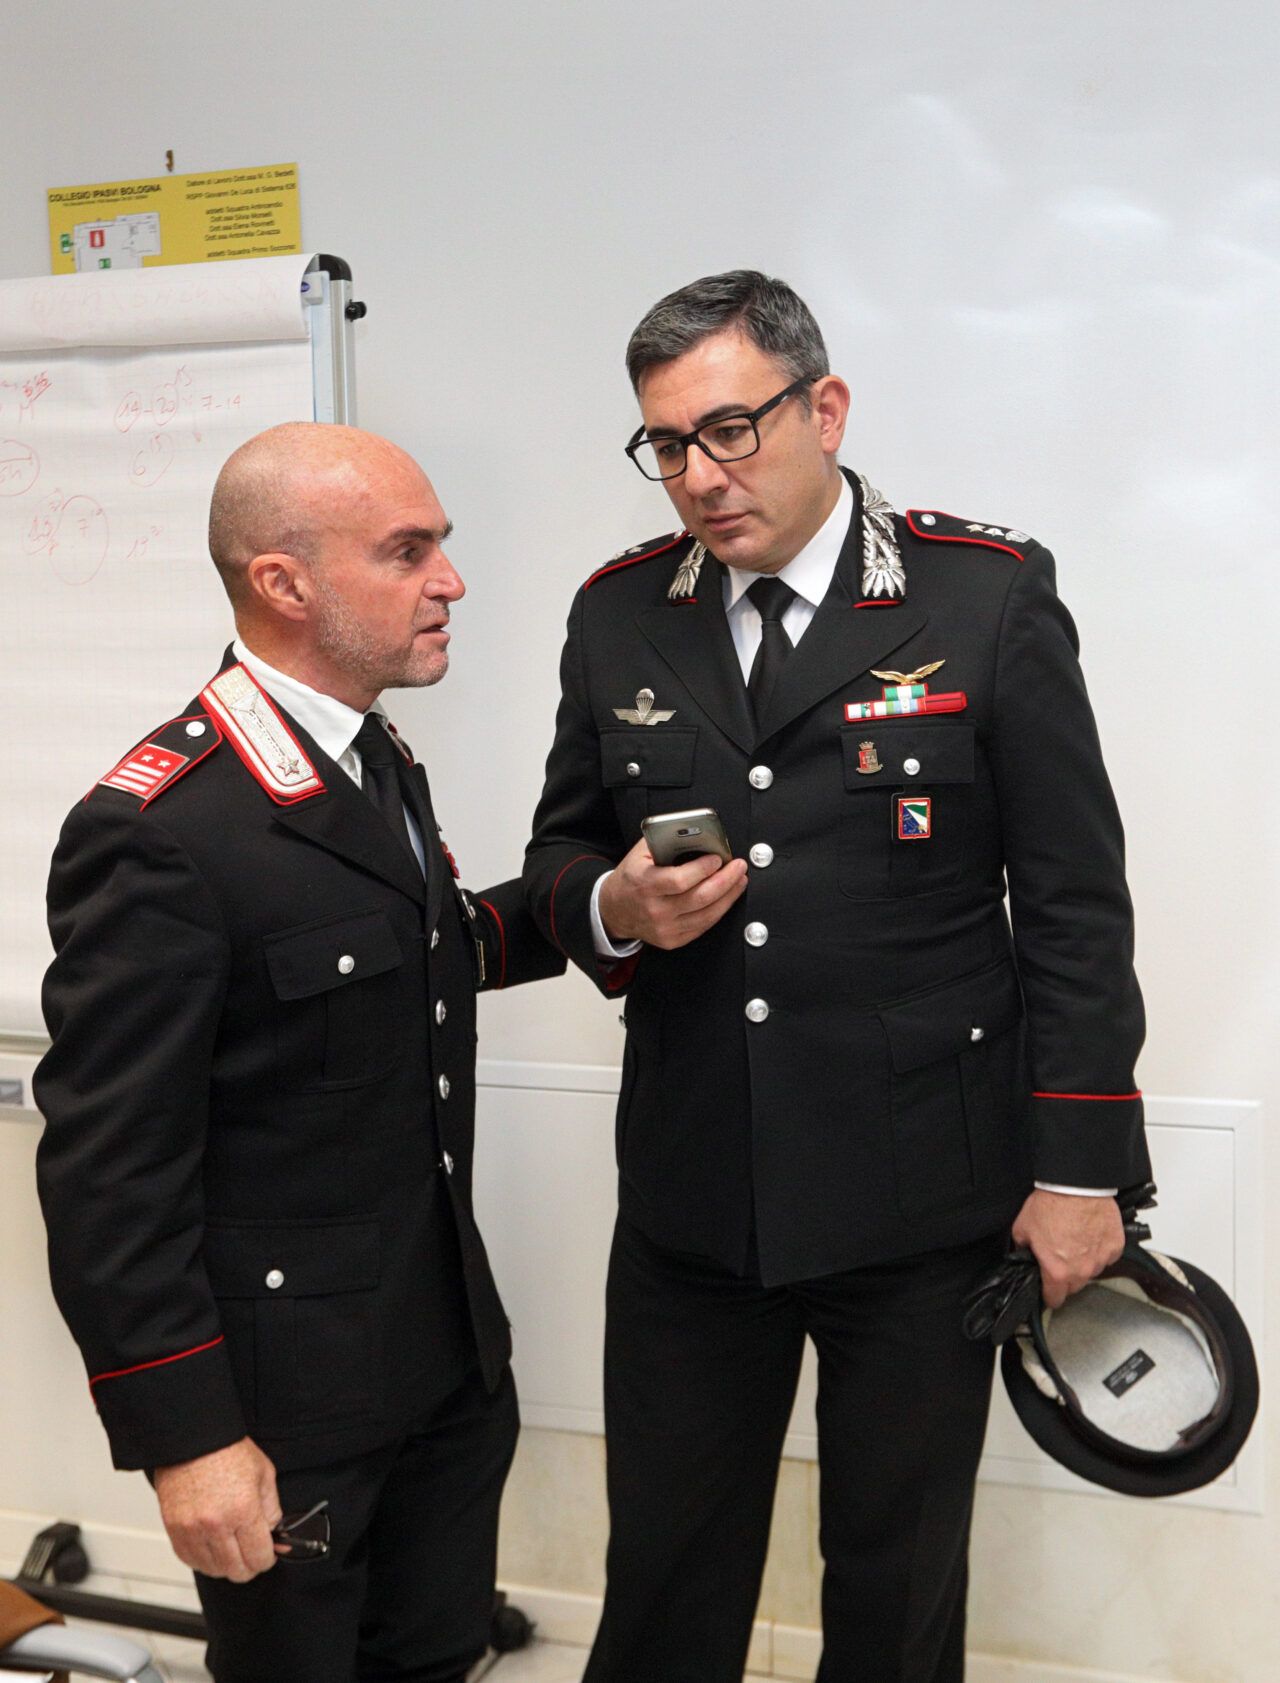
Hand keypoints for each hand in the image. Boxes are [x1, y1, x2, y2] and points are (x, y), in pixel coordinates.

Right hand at [154, 1437, 281, 1581]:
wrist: (193, 1440)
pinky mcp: (175, 1530)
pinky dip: (204, 1560)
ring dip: (226, 1565)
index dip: (268, 1559)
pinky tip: (212, 1547)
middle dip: (249, 1566)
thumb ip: (272, 1509)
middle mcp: (217, 1525)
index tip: (268, 1554)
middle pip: (237, 1571)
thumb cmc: (227, 1451)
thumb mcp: (264, 1473)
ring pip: (213, 1570)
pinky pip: (190, 1561)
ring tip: (232, 1548)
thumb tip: (276, 1534)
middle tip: (252, 1554)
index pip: (259, 1558)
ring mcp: (193, 1530)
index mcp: (243, 1510)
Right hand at [598, 838, 747, 949]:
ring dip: (729, 896)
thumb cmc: (631, 878)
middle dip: (725, 880)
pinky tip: (727, 898)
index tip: (718, 858)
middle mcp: (655, 910)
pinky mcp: (672, 940)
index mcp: (644, 884)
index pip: (679, 880)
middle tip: (739, 867)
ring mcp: (664, 928)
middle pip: (699, 898)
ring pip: (707, 915)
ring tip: (739, 880)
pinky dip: (719, 910)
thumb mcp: (639, 854)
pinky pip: (703, 926)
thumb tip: (695, 833)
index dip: (703, 869)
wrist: (613, 910)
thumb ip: (664, 841)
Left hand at [1011, 1189, 1124, 1309]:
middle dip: (1065, 1276)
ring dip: (1084, 1262)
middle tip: (1059, 1256)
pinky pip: (1107, 1256)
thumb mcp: (1022, 1228)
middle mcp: (1082, 1270)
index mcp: (1057, 1271)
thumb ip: (1022, 1248)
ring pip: (1092, 1271)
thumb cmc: (1051, 1204)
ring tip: (1075, 1240)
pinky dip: (1100, 1249)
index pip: (1054, 1299)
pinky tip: (1090, 1235)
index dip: (1048, 1295)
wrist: (1075, 1186)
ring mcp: (1101, 1259)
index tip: (1048, 1291)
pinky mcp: (1115, 1246)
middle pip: (1074, 1286)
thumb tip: (1023, 1253)